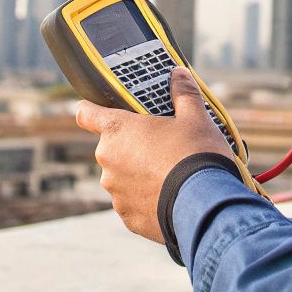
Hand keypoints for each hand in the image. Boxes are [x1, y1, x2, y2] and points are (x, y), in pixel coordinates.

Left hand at [73, 66, 236, 242]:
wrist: (204, 204)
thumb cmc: (196, 154)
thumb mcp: (195, 117)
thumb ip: (183, 93)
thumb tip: (178, 73)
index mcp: (117, 130)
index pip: (86, 113)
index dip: (90, 110)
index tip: (97, 110)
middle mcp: (108, 161)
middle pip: (112, 147)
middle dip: (131, 146)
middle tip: (159, 146)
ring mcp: (115, 192)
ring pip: (122, 177)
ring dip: (137, 175)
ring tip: (168, 175)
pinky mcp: (127, 217)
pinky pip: (132, 203)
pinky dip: (145, 199)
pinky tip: (168, 196)